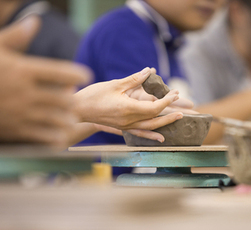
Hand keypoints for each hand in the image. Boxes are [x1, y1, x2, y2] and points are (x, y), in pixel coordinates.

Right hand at [0, 17, 90, 145]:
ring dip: (66, 118)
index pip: (58, 71)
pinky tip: (60, 135)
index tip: (85, 75)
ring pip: (55, 118)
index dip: (76, 74)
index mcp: (22, 70)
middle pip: (62, 98)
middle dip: (72, 99)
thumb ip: (16, 38)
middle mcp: (24, 92)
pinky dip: (54, 136)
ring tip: (69, 116)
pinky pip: (42, 136)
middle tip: (75, 98)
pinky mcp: (15, 129)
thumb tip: (35, 22)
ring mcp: (20, 113)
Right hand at [74, 67, 183, 141]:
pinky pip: (140, 132)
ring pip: (150, 126)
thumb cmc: (93, 95)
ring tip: (178, 118)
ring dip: (165, 122)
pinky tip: (161, 138)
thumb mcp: (115, 84)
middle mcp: (129, 120)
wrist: (77, 110)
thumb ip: (134, 79)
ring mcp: (126, 126)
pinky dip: (152, 134)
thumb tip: (149, 71)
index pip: (155, 107)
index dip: (167, 101)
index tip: (175, 94)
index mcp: (128, 109)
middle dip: (171, 112)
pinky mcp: (122, 127)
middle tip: (184, 107)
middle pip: (156, 118)